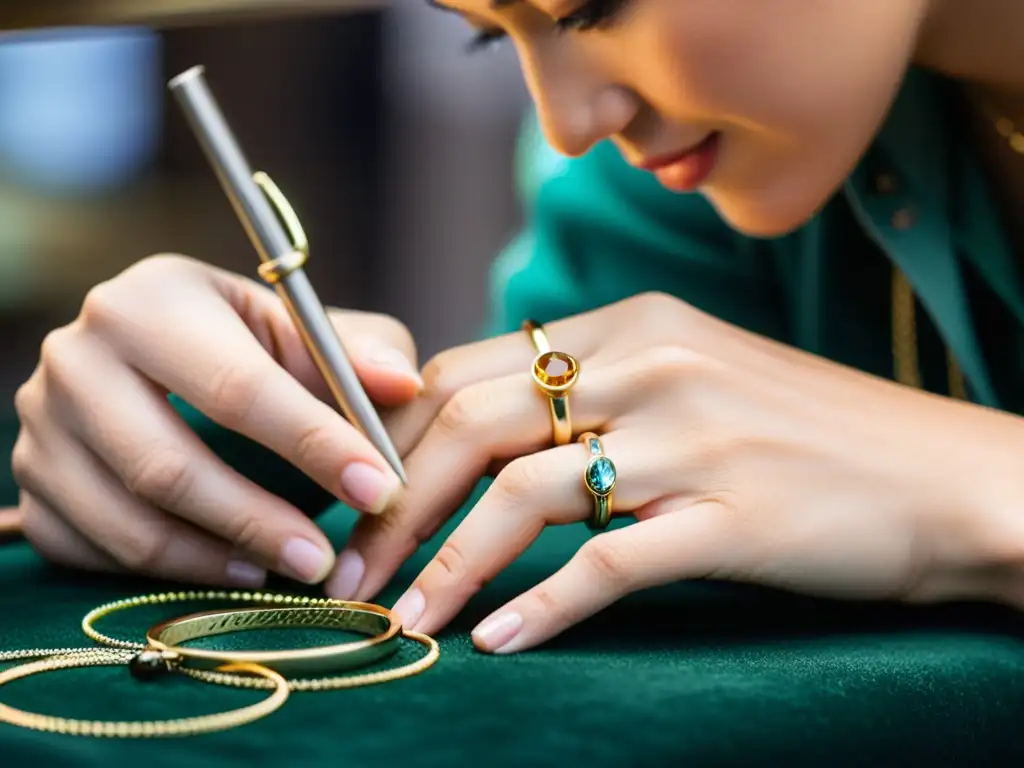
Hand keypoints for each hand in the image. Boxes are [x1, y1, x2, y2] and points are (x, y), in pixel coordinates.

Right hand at [12, 254, 422, 587]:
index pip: (236, 387)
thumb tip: (403, 385)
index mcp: (150, 302)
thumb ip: (353, 354)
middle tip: (324, 559)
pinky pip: (93, 550)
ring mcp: (43, 426)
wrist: (153, 350)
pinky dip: (167, 572)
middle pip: (166, 465)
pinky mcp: (35, 484)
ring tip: (287, 569)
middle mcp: (78, 358)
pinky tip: (231, 570)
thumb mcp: (299, 327)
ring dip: (216, 559)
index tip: (380, 488)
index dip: (313, 443)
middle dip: (257, 521)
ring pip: (127, 519)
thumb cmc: (243, 339)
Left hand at [335, 291, 1023, 652]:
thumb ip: (593, 388)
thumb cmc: (803, 433)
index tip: (358, 495)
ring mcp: (693, 438)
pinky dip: (542, 606)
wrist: (939, 476)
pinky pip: (608, 562)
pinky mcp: (733, 516)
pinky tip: (499, 642)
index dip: (398, 436)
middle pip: (475, 422)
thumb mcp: (689, 378)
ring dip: (448, 564)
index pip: (472, 368)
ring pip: (524, 493)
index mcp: (633, 323)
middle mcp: (653, 364)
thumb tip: (483, 431)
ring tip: (403, 618)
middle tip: (354, 567)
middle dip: (396, 502)